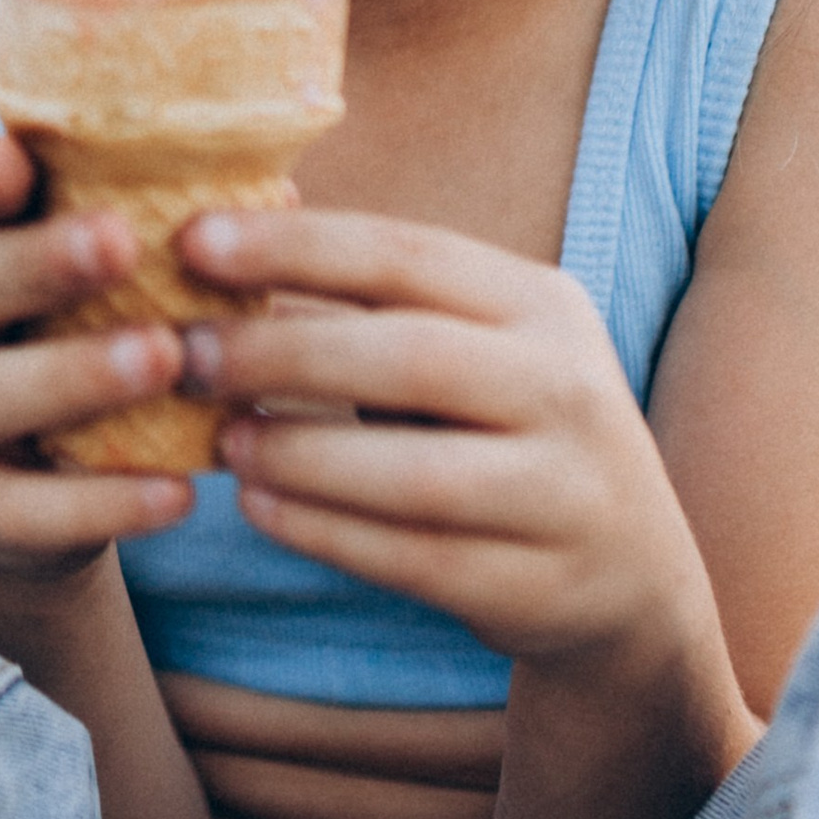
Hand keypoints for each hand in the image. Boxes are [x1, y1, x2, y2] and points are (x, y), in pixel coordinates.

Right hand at [0, 129, 193, 610]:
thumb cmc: (76, 343)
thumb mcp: (93, 286)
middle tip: (120, 242)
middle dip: (39, 263)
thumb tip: (281, 187)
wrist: (29, 491)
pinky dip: (101, 505)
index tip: (17, 155)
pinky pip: (27, 510)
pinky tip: (179, 492)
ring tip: (164, 356)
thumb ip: (149, 231)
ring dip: (73, 375)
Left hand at [178, 207, 715, 666]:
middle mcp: (567, 388)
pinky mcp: (539, 584)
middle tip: (186, 356)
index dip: (294, 245)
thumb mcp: (473, 344)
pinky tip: (257, 507)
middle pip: (410, 357)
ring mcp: (564, 492)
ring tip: (220, 441)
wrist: (631, 571)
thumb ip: (370, 297)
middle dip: (281, 352)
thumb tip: (217, 234)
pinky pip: (416, 559)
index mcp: (541, 304)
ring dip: (299, 455)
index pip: (406, 255)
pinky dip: (325, 532)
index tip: (189, 241)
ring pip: (414, 472)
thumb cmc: (506, 428)